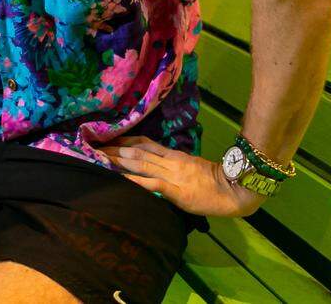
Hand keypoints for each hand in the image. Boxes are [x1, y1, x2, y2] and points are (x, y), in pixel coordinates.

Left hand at [100, 136, 267, 217]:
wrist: (236, 190)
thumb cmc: (216, 182)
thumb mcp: (192, 167)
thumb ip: (174, 164)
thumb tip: (155, 163)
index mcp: (174, 156)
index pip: (145, 144)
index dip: (125, 141)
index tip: (108, 138)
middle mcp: (170, 162)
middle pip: (137, 152)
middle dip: (114, 150)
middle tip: (94, 146)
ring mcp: (173, 175)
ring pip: (141, 164)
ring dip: (119, 162)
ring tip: (100, 158)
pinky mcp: (177, 191)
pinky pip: (153, 184)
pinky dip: (136, 181)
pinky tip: (122, 180)